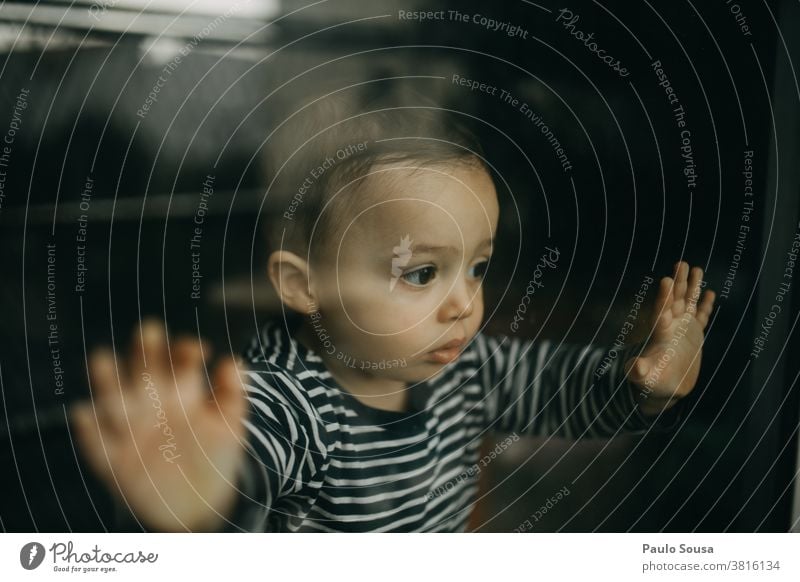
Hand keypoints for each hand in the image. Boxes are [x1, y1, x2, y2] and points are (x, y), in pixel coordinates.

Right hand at [70, 320, 247, 530]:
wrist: (202, 508)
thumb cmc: (215, 460)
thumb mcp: (230, 427)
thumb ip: (233, 395)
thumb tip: (233, 360)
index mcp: (181, 392)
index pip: (179, 361)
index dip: (183, 350)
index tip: (196, 349)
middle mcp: (152, 404)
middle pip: (143, 370)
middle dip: (145, 350)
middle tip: (150, 331)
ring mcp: (131, 430)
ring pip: (113, 399)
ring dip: (106, 380)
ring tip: (103, 359)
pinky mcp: (115, 461)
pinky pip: (97, 444)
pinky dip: (89, 431)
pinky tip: (85, 414)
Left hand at [624, 262, 715, 415]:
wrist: (665, 389)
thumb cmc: (652, 384)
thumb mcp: (646, 379)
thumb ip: (640, 372)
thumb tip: (633, 369)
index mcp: (660, 334)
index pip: (661, 311)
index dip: (663, 297)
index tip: (665, 280)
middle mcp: (671, 327)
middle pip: (674, 300)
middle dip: (678, 283)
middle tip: (681, 263)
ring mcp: (683, 330)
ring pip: (687, 303)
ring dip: (691, 287)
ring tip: (696, 268)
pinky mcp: (694, 336)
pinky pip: (701, 317)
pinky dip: (705, 306)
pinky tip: (709, 292)